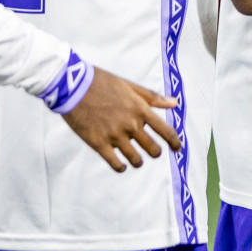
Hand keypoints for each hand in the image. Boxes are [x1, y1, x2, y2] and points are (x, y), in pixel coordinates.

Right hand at [61, 68, 181, 171]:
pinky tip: (122, 166)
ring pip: (136, 159)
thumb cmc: (102, 83)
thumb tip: (174, 104)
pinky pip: (115, 163)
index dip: (175, 142)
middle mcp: (131, 125)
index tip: (178, 148)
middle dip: (155, 152)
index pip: (166, 131)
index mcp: (141, 110)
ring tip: (136, 160)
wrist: (73, 86)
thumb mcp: (130, 86)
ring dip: (138, 161)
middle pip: (153, 149)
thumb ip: (153, 98)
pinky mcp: (98, 144)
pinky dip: (121, 167)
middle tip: (153, 152)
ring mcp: (115, 136)